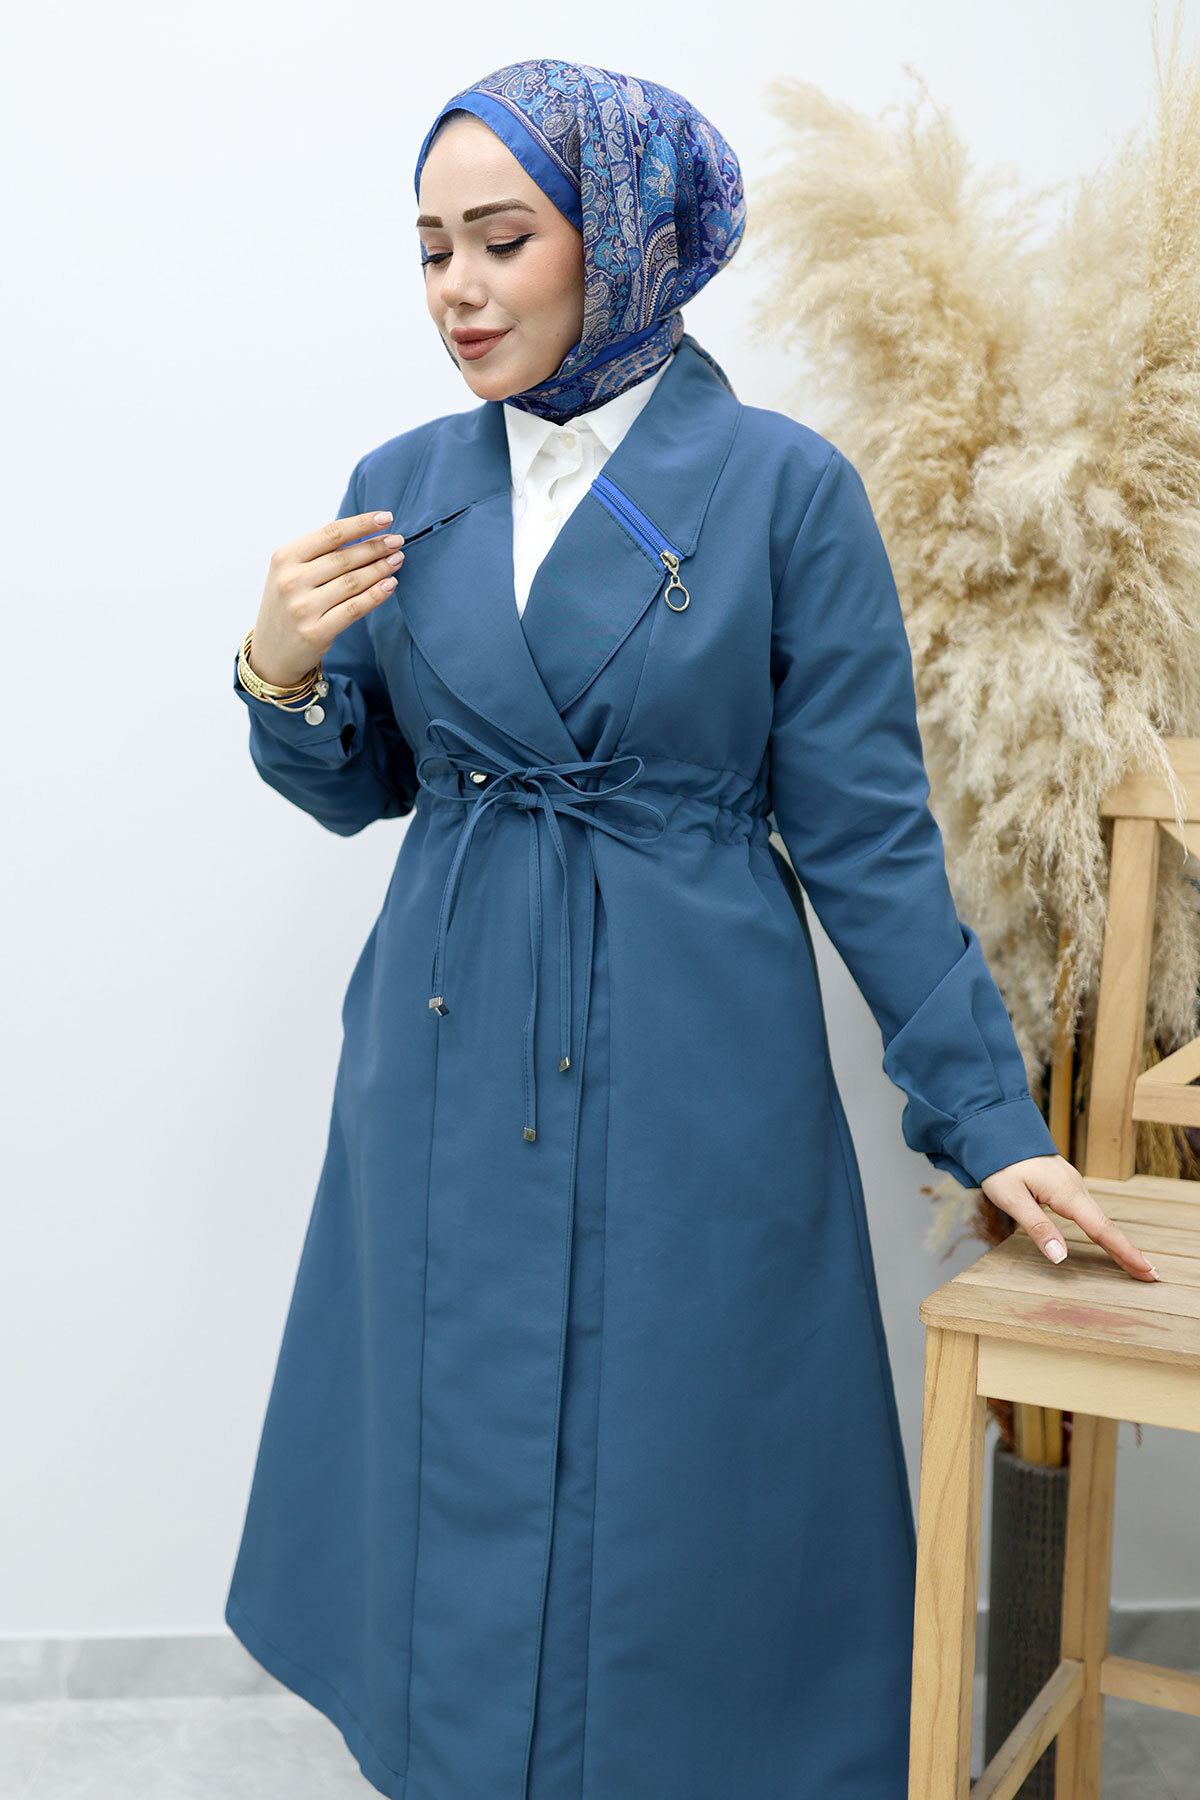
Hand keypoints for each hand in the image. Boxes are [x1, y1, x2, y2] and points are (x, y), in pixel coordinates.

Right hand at [248, 510, 405, 688]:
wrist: (270, 653)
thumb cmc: (288, 605)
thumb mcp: (290, 573)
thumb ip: (319, 555)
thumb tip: (365, 535)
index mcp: (284, 558)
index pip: (330, 534)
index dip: (361, 524)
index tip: (387, 518)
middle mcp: (291, 581)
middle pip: (344, 558)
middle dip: (376, 547)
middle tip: (398, 542)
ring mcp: (302, 607)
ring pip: (353, 582)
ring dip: (380, 569)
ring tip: (397, 560)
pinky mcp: (316, 632)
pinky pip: (354, 608)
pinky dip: (376, 595)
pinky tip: (390, 584)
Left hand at [979, 1153, 1159, 1280]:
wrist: (996, 1130)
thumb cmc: (1000, 1164)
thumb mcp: (1011, 1198)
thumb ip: (1037, 1227)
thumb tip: (1060, 1257)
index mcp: (1066, 1192)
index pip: (1101, 1229)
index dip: (1124, 1252)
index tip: (1146, 1270)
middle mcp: (1075, 1188)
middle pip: (1106, 1226)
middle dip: (1128, 1251)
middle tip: (1150, 1275)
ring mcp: (1072, 1185)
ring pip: (1099, 1219)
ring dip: (1117, 1242)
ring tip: (1134, 1264)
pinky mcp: (1065, 1184)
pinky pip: (1089, 1211)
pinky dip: (1103, 1229)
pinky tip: (1106, 1240)